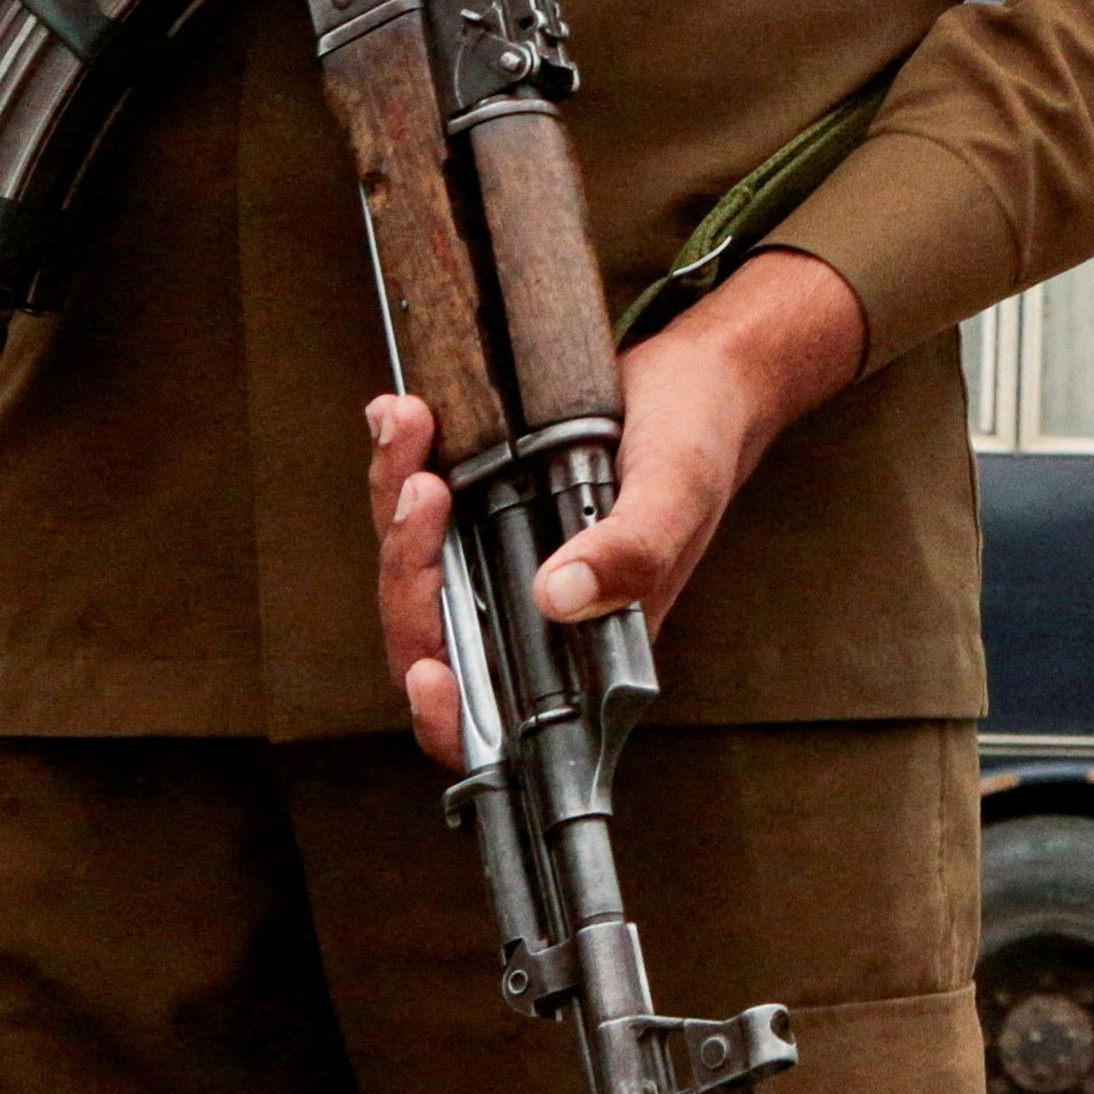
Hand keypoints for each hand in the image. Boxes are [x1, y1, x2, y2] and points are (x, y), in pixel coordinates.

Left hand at [360, 251, 868, 767]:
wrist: (696, 376)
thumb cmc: (699, 439)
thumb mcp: (677, 489)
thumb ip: (633, 549)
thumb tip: (558, 598)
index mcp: (587, 644)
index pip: (497, 716)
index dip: (449, 713)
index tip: (429, 673)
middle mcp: (536, 616)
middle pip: (432, 636)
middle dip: (409, 567)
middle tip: (425, 485)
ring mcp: (502, 567)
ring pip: (413, 572)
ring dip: (393, 503)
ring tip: (409, 425)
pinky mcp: (481, 517)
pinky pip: (417, 515)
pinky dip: (395, 467)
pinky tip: (398, 416)